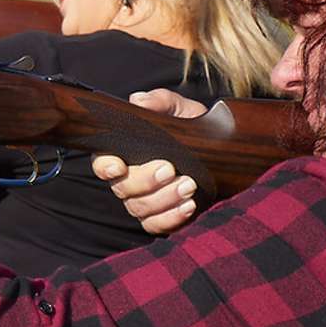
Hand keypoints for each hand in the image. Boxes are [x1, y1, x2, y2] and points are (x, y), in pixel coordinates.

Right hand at [90, 89, 207, 233]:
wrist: (222, 152)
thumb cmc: (193, 127)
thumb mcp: (181, 110)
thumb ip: (160, 102)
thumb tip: (139, 101)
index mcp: (125, 152)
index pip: (103, 162)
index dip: (106, 167)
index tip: (120, 166)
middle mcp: (130, 179)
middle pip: (123, 188)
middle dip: (146, 180)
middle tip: (170, 169)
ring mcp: (144, 201)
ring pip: (140, 208)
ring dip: (164, 199)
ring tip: (189, 185)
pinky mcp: (162, 217)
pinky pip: (156, 225)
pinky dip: (172, 217)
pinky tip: (189, 205)